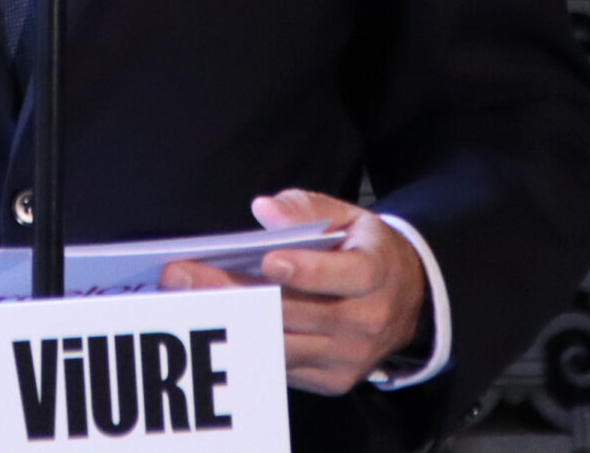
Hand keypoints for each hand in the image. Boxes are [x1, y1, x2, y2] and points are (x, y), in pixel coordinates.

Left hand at [159, 188, 424, 395]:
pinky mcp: (332, 380)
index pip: (345, 275)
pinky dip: (245, 345)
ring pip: (281, 342)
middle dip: (236, 292)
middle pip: (296, 311)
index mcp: (376, 273)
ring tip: (181, 298)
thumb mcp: (350, 218)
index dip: (308, 271)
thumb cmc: (367, 252)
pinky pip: (281, 366)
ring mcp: (349, 356)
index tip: (269, 262)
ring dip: (227, 321)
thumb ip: (308, 209)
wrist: (408, 304)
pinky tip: (206, 324)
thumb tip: (266, 210)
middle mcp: (366, 321)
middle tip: (182, 274)